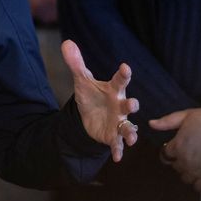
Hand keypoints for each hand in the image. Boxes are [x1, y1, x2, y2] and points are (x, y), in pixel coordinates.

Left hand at [62, 39, 138, 161]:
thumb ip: (76, 63)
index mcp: (113, 90)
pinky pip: (117, 144)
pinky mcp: (113, 135)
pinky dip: (118, 150)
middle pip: (128, 105)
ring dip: (131, 132)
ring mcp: (118, 121)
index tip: (125, 67)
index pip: (120, 80)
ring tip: (131, 138)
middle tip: (134, 104)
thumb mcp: (81, 80)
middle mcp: (120, 106)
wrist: (89, 115)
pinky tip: (116, 157)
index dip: (123, 74)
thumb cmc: (92, 95)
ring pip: (128, 127)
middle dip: (132, 105)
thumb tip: (66, 43)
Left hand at [150, 107, 200, 191]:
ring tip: (199, 170)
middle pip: (177, 170)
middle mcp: (185, 162)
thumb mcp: (186, 115)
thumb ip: (167, 121)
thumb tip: (151, 124)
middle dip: (181, 165)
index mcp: (177, 146)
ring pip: (190, 181)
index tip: (174, 151)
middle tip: (190, 159)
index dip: (169, 154)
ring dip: (193, 176)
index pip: (165, 156)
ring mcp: (199, 172)